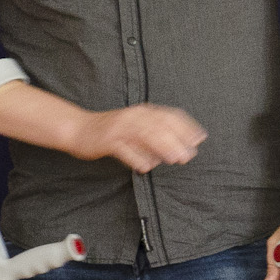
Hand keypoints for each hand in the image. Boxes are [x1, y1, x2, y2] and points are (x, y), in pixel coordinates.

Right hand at [82, 104, 204, 172]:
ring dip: (162, 148)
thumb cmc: (111, 132)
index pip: (169, 116)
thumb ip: (155, 134)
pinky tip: (146, 167)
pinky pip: (125, 150)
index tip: (200, 138)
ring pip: (145, 136)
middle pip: (160, 126)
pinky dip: (137, 158)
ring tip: (175, 160)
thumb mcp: (135, 128)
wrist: (79, 129)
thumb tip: (179, 149)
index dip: (186, 126)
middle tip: (189, 155)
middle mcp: (133, 116)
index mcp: (142, 112)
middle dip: (177, 140)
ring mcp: (120, 128)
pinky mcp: (108, 140)